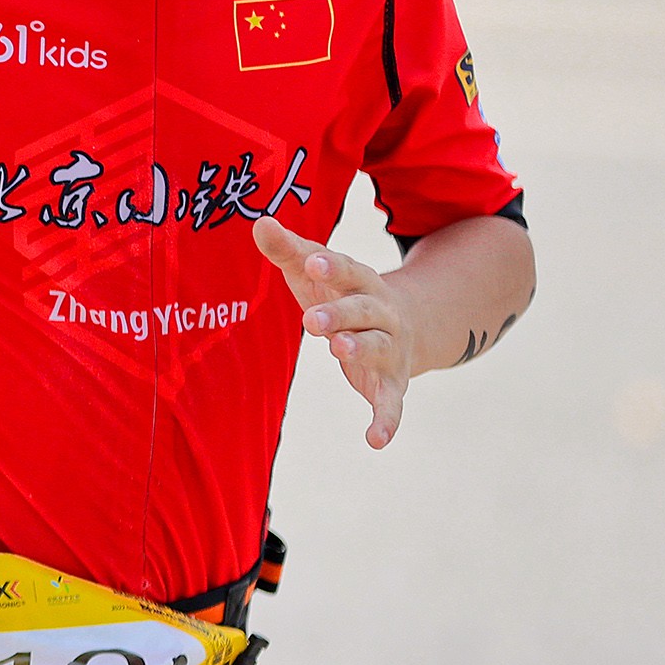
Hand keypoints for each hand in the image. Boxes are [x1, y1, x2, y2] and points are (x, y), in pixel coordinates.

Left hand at [253, 216, 417, 448]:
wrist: (405, 326)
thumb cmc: (342, 293)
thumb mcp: (315, 272)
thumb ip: (289, 250)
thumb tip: (260, 223)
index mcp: (362, 282)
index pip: (347, 270)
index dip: (331, 266)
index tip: (313, 260)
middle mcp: (381, 314)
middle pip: (363, 310)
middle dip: (340, 314)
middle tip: (311, 320)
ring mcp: (389, 349)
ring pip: (378, 348)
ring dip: (360, 350)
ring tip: (338, 350)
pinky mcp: (391, 384)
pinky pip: (392, 403)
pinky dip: (386, 421)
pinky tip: (376, 440)